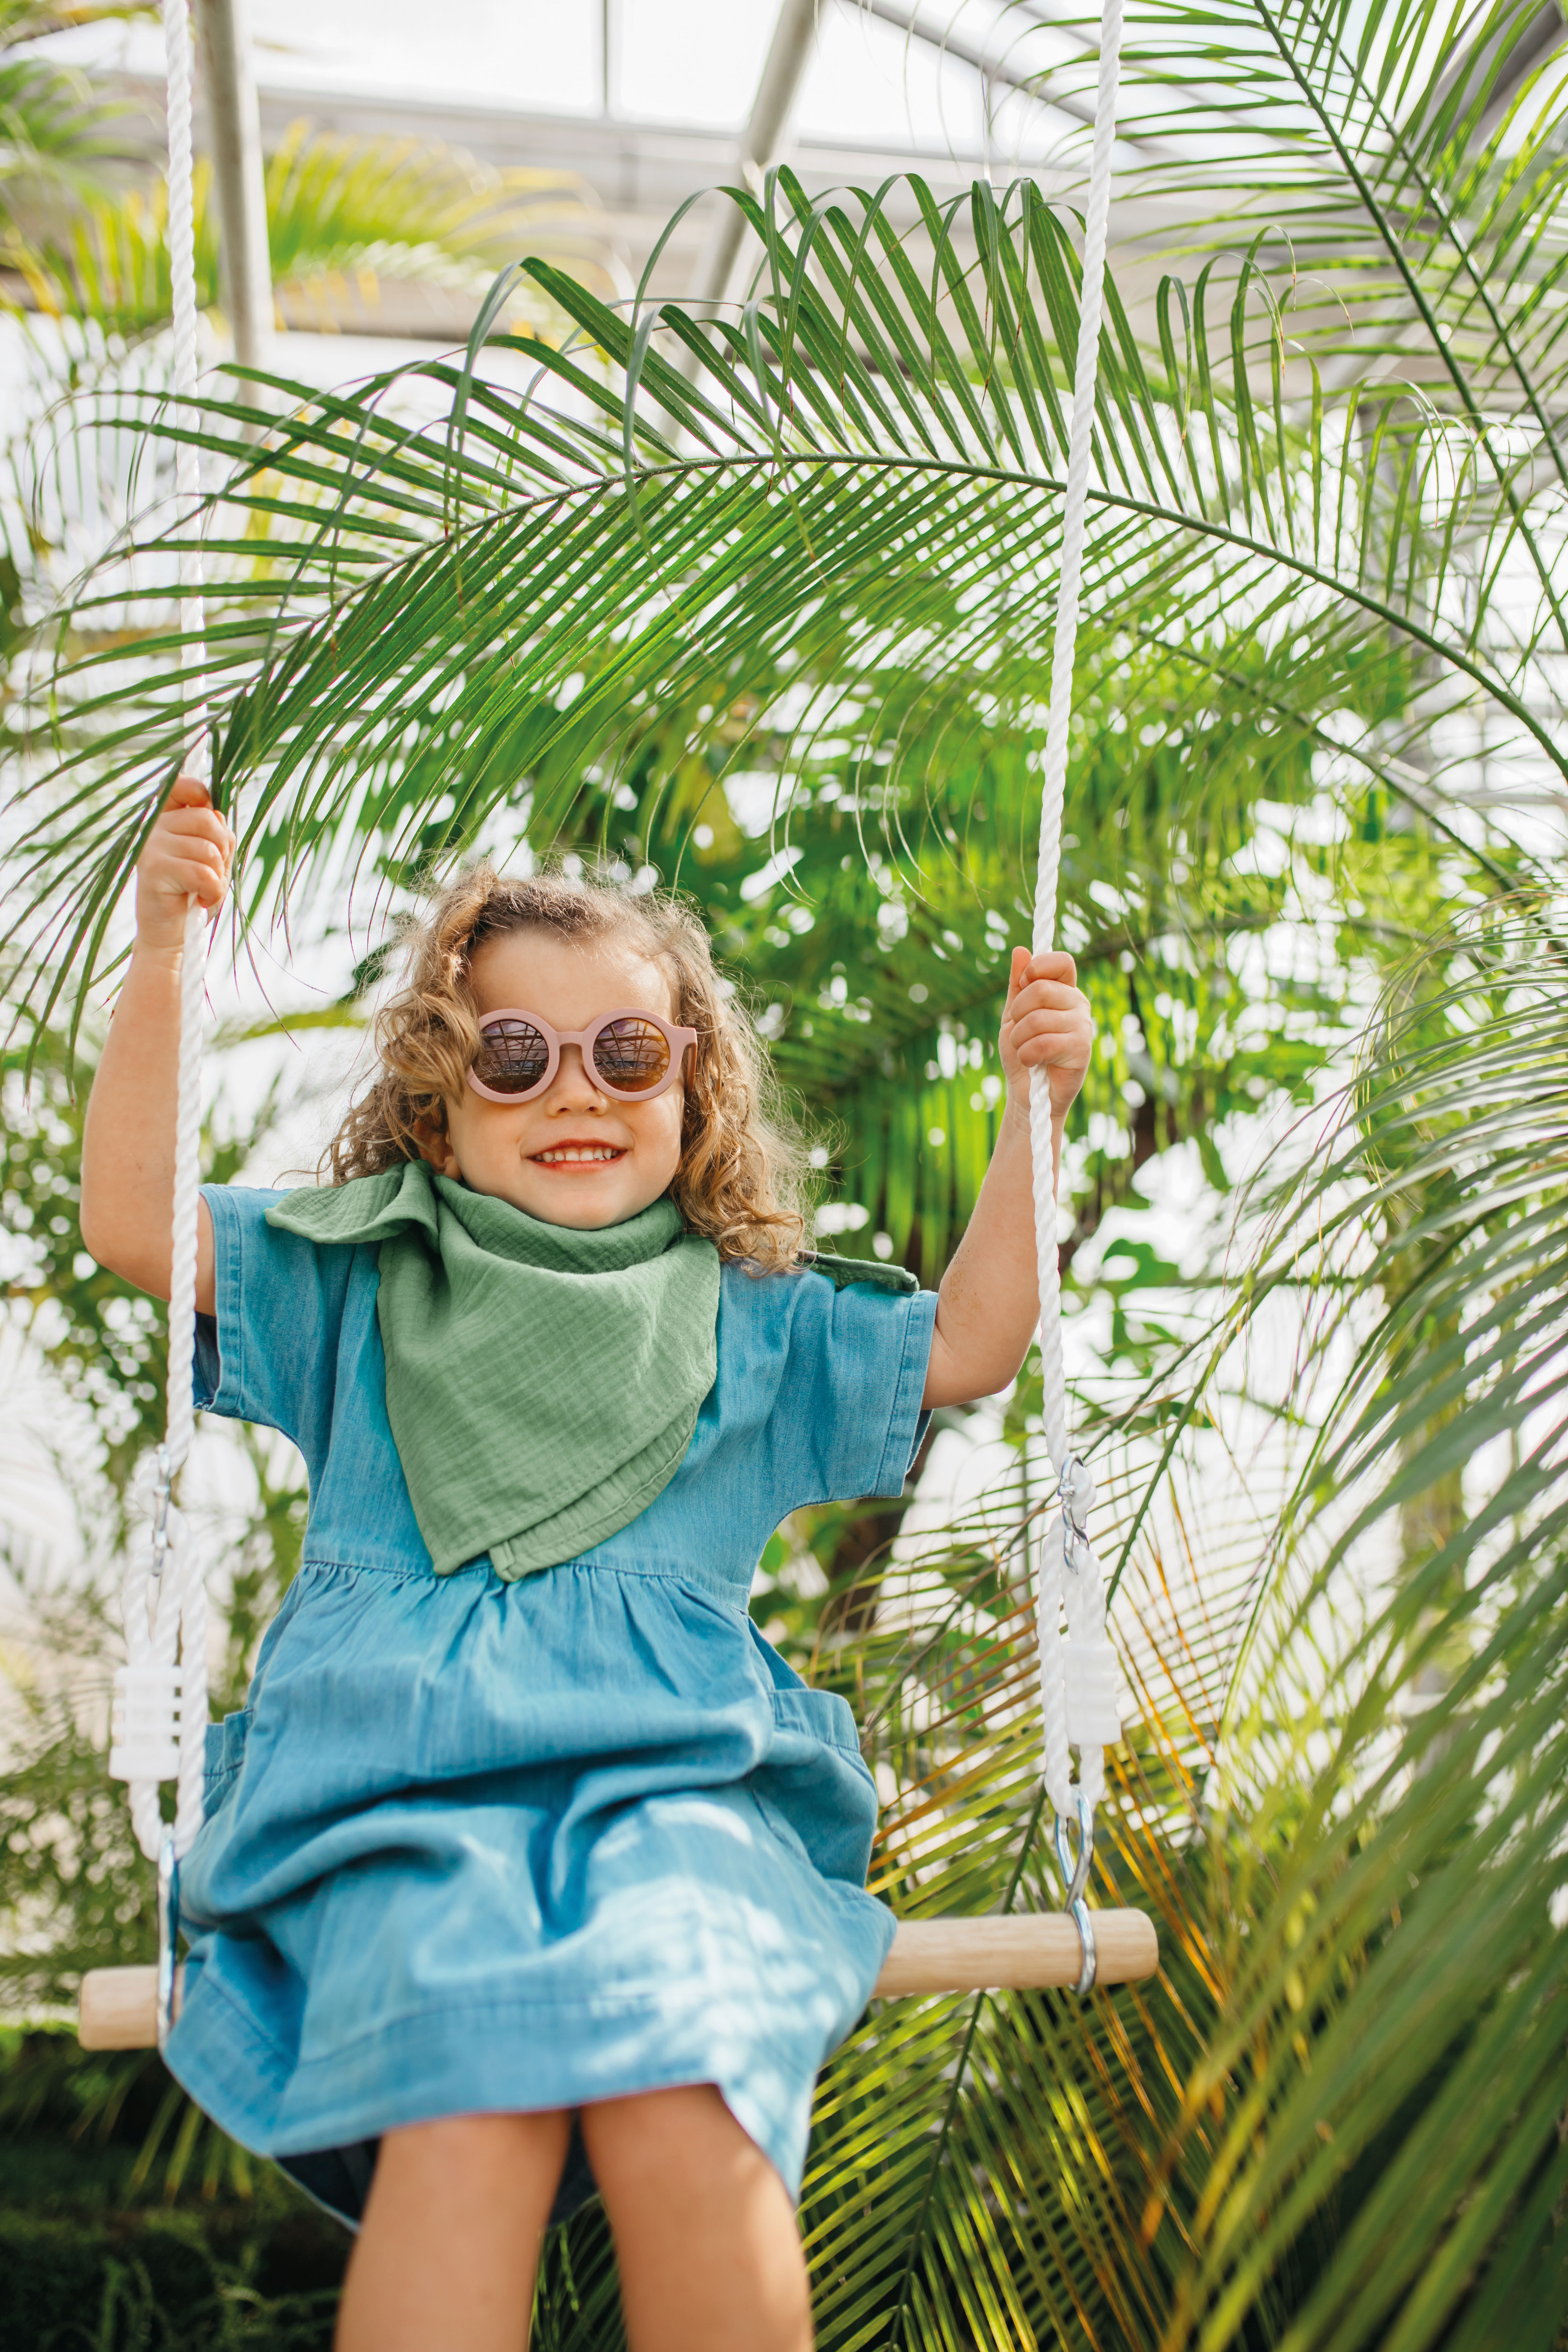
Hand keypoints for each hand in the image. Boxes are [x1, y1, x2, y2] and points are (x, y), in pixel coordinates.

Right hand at [134, 775, 233, 955]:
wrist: (171, 933)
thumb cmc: (193, 893)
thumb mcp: (210, 858)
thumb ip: (214, 832)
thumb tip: (216, 814)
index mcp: (166, 819)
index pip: (182, 786)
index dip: (201, 794)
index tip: (210, 818)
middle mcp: (153, 828)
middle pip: (208, 820)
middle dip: (223, 850)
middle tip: (213, 872)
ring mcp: (150, 847)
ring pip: (208, 850)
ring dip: (218, 877)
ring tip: (205, 890)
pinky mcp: (152, 870)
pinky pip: (202, 873)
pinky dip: (213, 892)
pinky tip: (202, 900)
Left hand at [999, 947, 1091, 1123]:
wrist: (1027, 1093)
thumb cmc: (1022, 1050)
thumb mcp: (1013, 1014)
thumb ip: (1018, 984)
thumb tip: (1020, 950)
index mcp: (1064, 990)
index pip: (1061, 961)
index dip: (1037, 968)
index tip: (1024, 985)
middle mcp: (1078, 1004)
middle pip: (1040, 989)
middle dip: (1017, 1012)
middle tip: (1017, 1031)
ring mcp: (1083, 1026)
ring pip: (1037, 1018)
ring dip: (1018, 1038)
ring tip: (1024, 1050)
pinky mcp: (1081, 1050)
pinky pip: (1043, 1042)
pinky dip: (1026, 1054)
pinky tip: (1031, 1062)